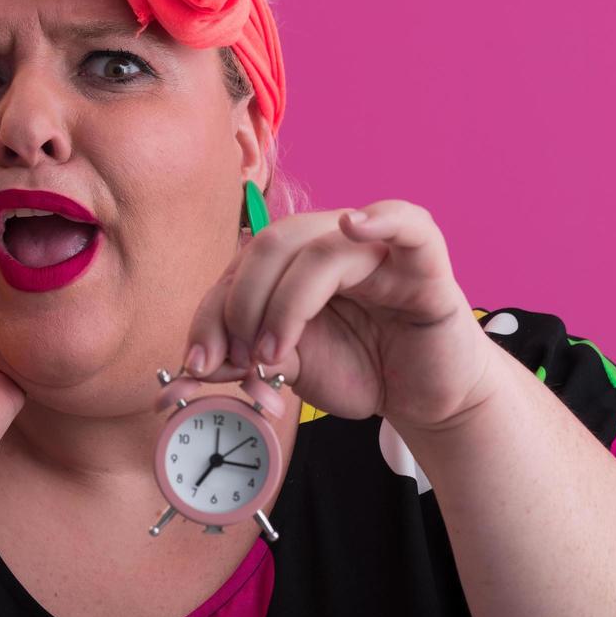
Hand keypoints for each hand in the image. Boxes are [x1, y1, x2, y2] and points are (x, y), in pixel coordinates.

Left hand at [180, 200, 497, 433]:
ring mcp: (377, 248)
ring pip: (318, 251)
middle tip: (239, 360)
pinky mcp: (424, 263)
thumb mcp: (292, 367)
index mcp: (293, 259)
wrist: (425, 397)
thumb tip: (191, 370)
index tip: (198, 364)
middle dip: (240, 306)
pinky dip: (379, 219)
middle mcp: (330, 241)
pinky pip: (406, 223)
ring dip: (285, 305)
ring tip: (277, 356)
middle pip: (269, 247)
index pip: (239, 268)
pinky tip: (353, 226)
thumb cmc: (361, 368)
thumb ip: (246, 359)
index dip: (211, 313)